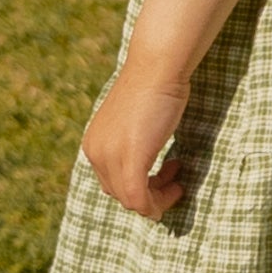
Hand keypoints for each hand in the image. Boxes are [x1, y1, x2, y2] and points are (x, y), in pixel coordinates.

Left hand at [80, 59, 195, 219]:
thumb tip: (143, 163)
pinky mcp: (130, 160)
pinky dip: (156, 205)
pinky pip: (139, 198)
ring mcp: (110, 157)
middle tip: (176, 177)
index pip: (112, 183)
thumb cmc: (152, 88)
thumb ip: (130, 143)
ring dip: (157, 198)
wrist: (157, 68)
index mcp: (94, 144)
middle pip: (120, 194)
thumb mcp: (134, 122)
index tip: (165, 172)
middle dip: (150, 193)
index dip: (140, 185)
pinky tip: (176, 189)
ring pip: (130, 200)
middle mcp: (95, 152)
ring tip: (178, 180)